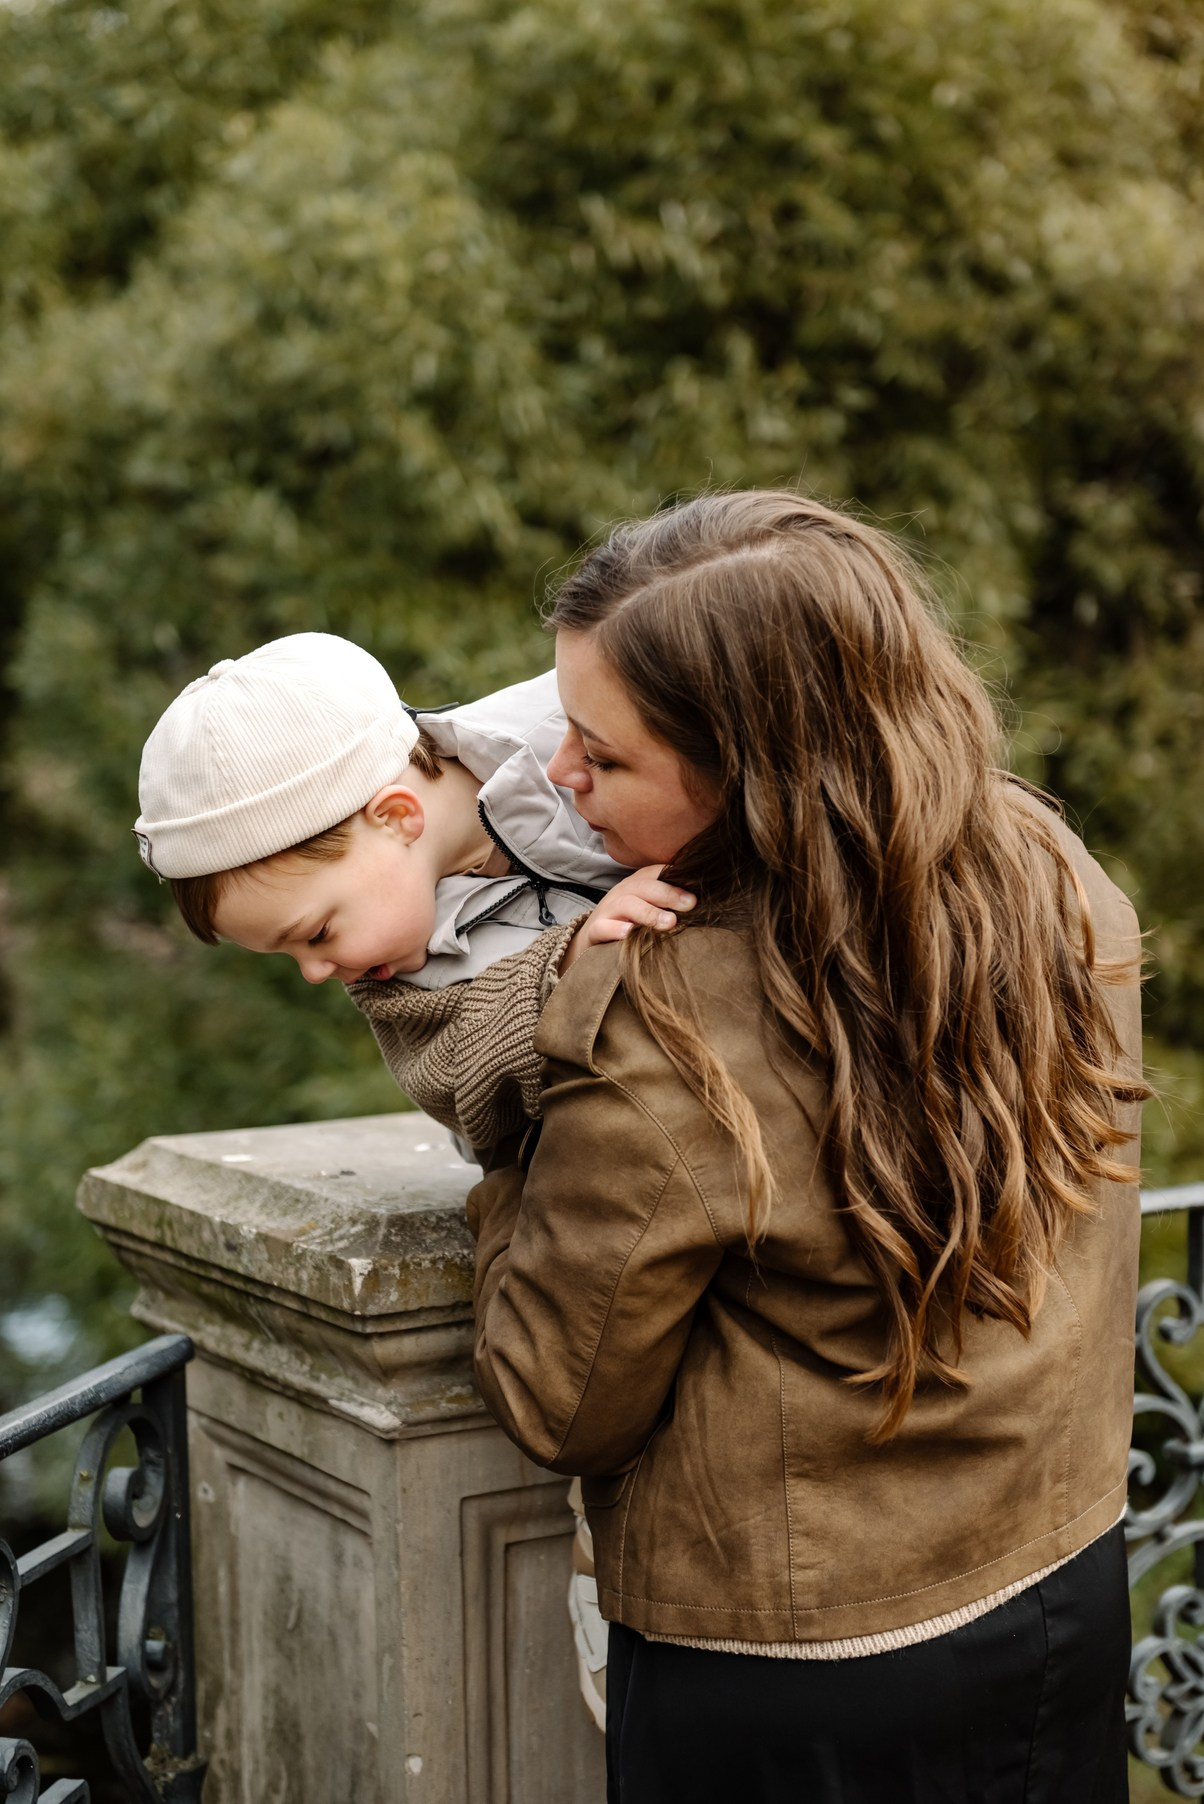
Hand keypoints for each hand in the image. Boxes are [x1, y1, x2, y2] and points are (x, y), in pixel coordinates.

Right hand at [562, 866, 695, 970]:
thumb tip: (703, 904)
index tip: (699, 887)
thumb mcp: (648, 908)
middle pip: (644, 886)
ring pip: (627, 904)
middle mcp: (623, 893)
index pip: (657, 873)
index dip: (677, 877)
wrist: (590, 939)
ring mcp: (608, 911)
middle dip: (668, 893)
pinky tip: (629, 934)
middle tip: (690, 904)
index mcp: (638, 885)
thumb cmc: (628, 922)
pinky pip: (603, 927)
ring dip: (649, 912)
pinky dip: (615, 929)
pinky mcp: (594, 931)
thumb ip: (670, 904)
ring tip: (669, 923)